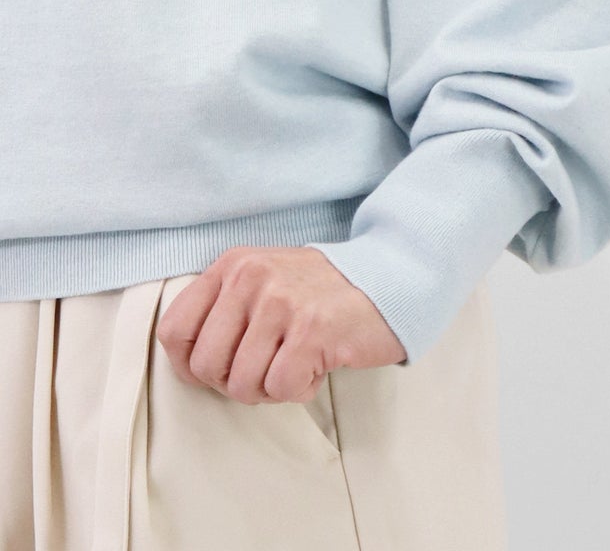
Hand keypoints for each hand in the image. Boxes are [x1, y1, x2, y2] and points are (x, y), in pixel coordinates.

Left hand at [155, 245, 406, 404]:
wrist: (390, 278)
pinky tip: (317, 366)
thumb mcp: (264, 280)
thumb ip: (225, 308)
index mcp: (233, 265)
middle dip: (235, 383)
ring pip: (241, 384)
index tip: (222, 367)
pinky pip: (280, 388)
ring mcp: (282, 302)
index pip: (174, 330)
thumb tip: (188, 362)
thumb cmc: (322, 291)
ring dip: (270, 389)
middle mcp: (251, 277)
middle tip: (269, 369)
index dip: (191, 364)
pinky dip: (300, 389)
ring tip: (296, 363)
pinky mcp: (312, 329)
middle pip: (205, 366)